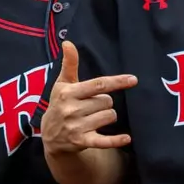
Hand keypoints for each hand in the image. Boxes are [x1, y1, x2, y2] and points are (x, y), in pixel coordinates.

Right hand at [40, 42, 136, 156]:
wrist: (50, 136)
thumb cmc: (60, 104)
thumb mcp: (62, 84)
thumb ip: (69, 64)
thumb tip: (68, 42)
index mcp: (68, 93)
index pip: (98, 85)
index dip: (116, 81)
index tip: (133, 79)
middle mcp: (71, 109)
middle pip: (106, 102)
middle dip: (105, 103)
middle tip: (93, 106)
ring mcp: (76, 127)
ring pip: (109, 117)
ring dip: (107, 117)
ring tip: (94, 118)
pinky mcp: (81, 142)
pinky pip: (103, 141)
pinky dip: (115, 140)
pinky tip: (127, 138)